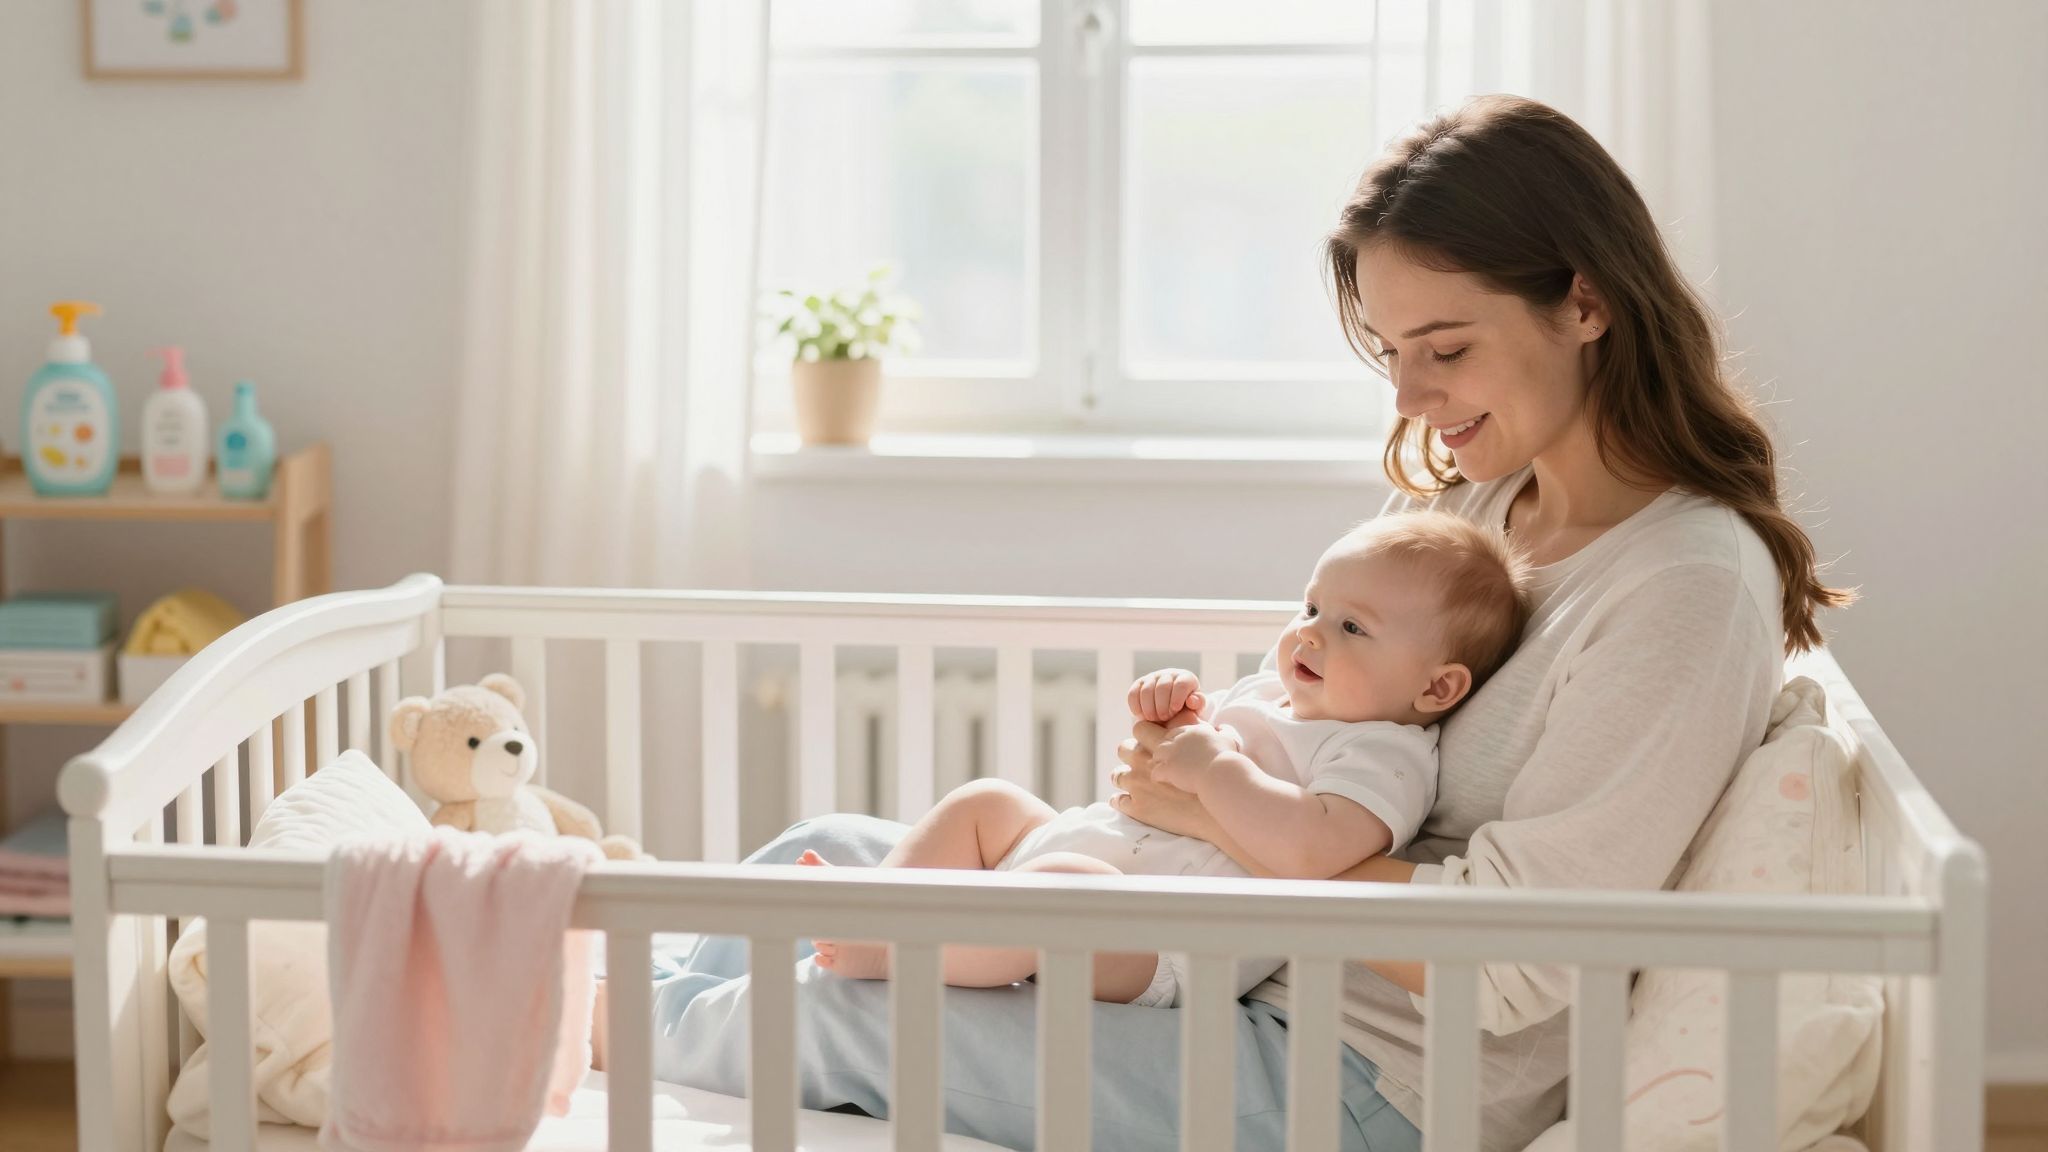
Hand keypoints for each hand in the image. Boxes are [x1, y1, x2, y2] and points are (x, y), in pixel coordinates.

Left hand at [1109, 710, 1225, 839]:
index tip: (1149, 744)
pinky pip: (1118, 800)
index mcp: (1166, 738)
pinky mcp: (1138, 803)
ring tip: (1131, 785)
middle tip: (1136, 764)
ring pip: (1118, 775)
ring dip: (1124, 779)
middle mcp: (1148, 756)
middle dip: (1129, 755)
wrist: (1219, 786)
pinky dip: (1123, 802)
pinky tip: (1128, 803)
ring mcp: (1141, 779)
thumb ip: (1217, 733)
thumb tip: (1221, 730)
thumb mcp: (1222, 739)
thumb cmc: (1224, 763)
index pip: (1143, 730)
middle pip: (1125, 749)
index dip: (1145, 738)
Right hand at [1128, 669, 1204, 722]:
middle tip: (1164, 719)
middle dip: (1162, 705)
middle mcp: (1169, 674)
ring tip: (1153, 720)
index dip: (1177, 698)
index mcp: (1186, 678)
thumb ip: (1198, 704)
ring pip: (1146, 690)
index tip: (1175, 711)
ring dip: (1149, 707)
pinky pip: (1133, 693)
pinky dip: (1136, 706)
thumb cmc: (1189, 711)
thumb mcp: (1198, 709)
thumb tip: (1192, 700)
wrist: (1174, 713)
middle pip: (1162, 687)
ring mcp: (1153, 678)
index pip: (1180, 684)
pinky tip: (1141, 716)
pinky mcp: (1139, 684)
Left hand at [1147, 718, 1237, 792]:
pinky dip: (1158, 776)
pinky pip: (1155, 772)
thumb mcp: (1228, 739)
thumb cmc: (1227, 758)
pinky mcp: (1168, 768)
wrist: (1220, 772)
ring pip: (1156, 755)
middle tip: (1168, 762)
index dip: (1174, 742)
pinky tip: (1162, 781)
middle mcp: (1179, 740)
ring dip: (1159, 763)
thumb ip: (1225, 731)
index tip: (1178, 751)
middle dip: (1164, 752)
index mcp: (1192, 732)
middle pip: (1163, 742)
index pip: (1175, 733)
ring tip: (1163, 771)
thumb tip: (1222, 727)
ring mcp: (1172, 753)